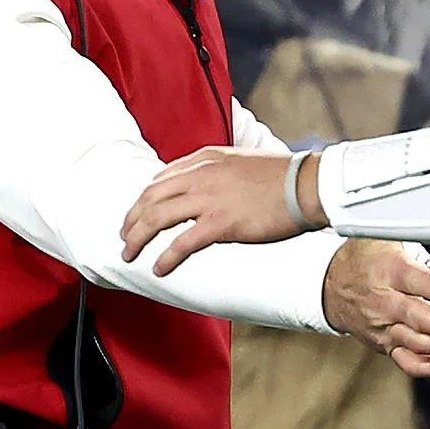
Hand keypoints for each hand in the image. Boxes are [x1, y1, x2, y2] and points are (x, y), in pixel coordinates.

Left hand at [121, 146, 313, 274]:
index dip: (143, 199)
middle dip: (131, 220)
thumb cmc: (280, 177)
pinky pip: (182, 243)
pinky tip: (159, 269)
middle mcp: (200, 175)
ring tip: (130, 254)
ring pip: (157, 218)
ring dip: (138, 239)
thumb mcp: (240, 162)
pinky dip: (166, 258)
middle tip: (124, 237)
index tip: (137, 215)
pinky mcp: (221, 223)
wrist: (305, 185)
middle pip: (151, 198)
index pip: (160, 179)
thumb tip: (200, 191)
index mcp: (204, 159)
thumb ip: (216, 173)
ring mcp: (209, 199)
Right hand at [322, 241, 429, 380]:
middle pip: (416, 316)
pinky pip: (407, 360)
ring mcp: (383, 326)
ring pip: (415, 341)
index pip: (413, 279)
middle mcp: (384, 300)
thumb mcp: (383, 235)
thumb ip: (413, 234)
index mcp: (388, 269)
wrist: (330, 286)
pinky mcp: (385, 344)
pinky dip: (429, 368)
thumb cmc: (364, 259)